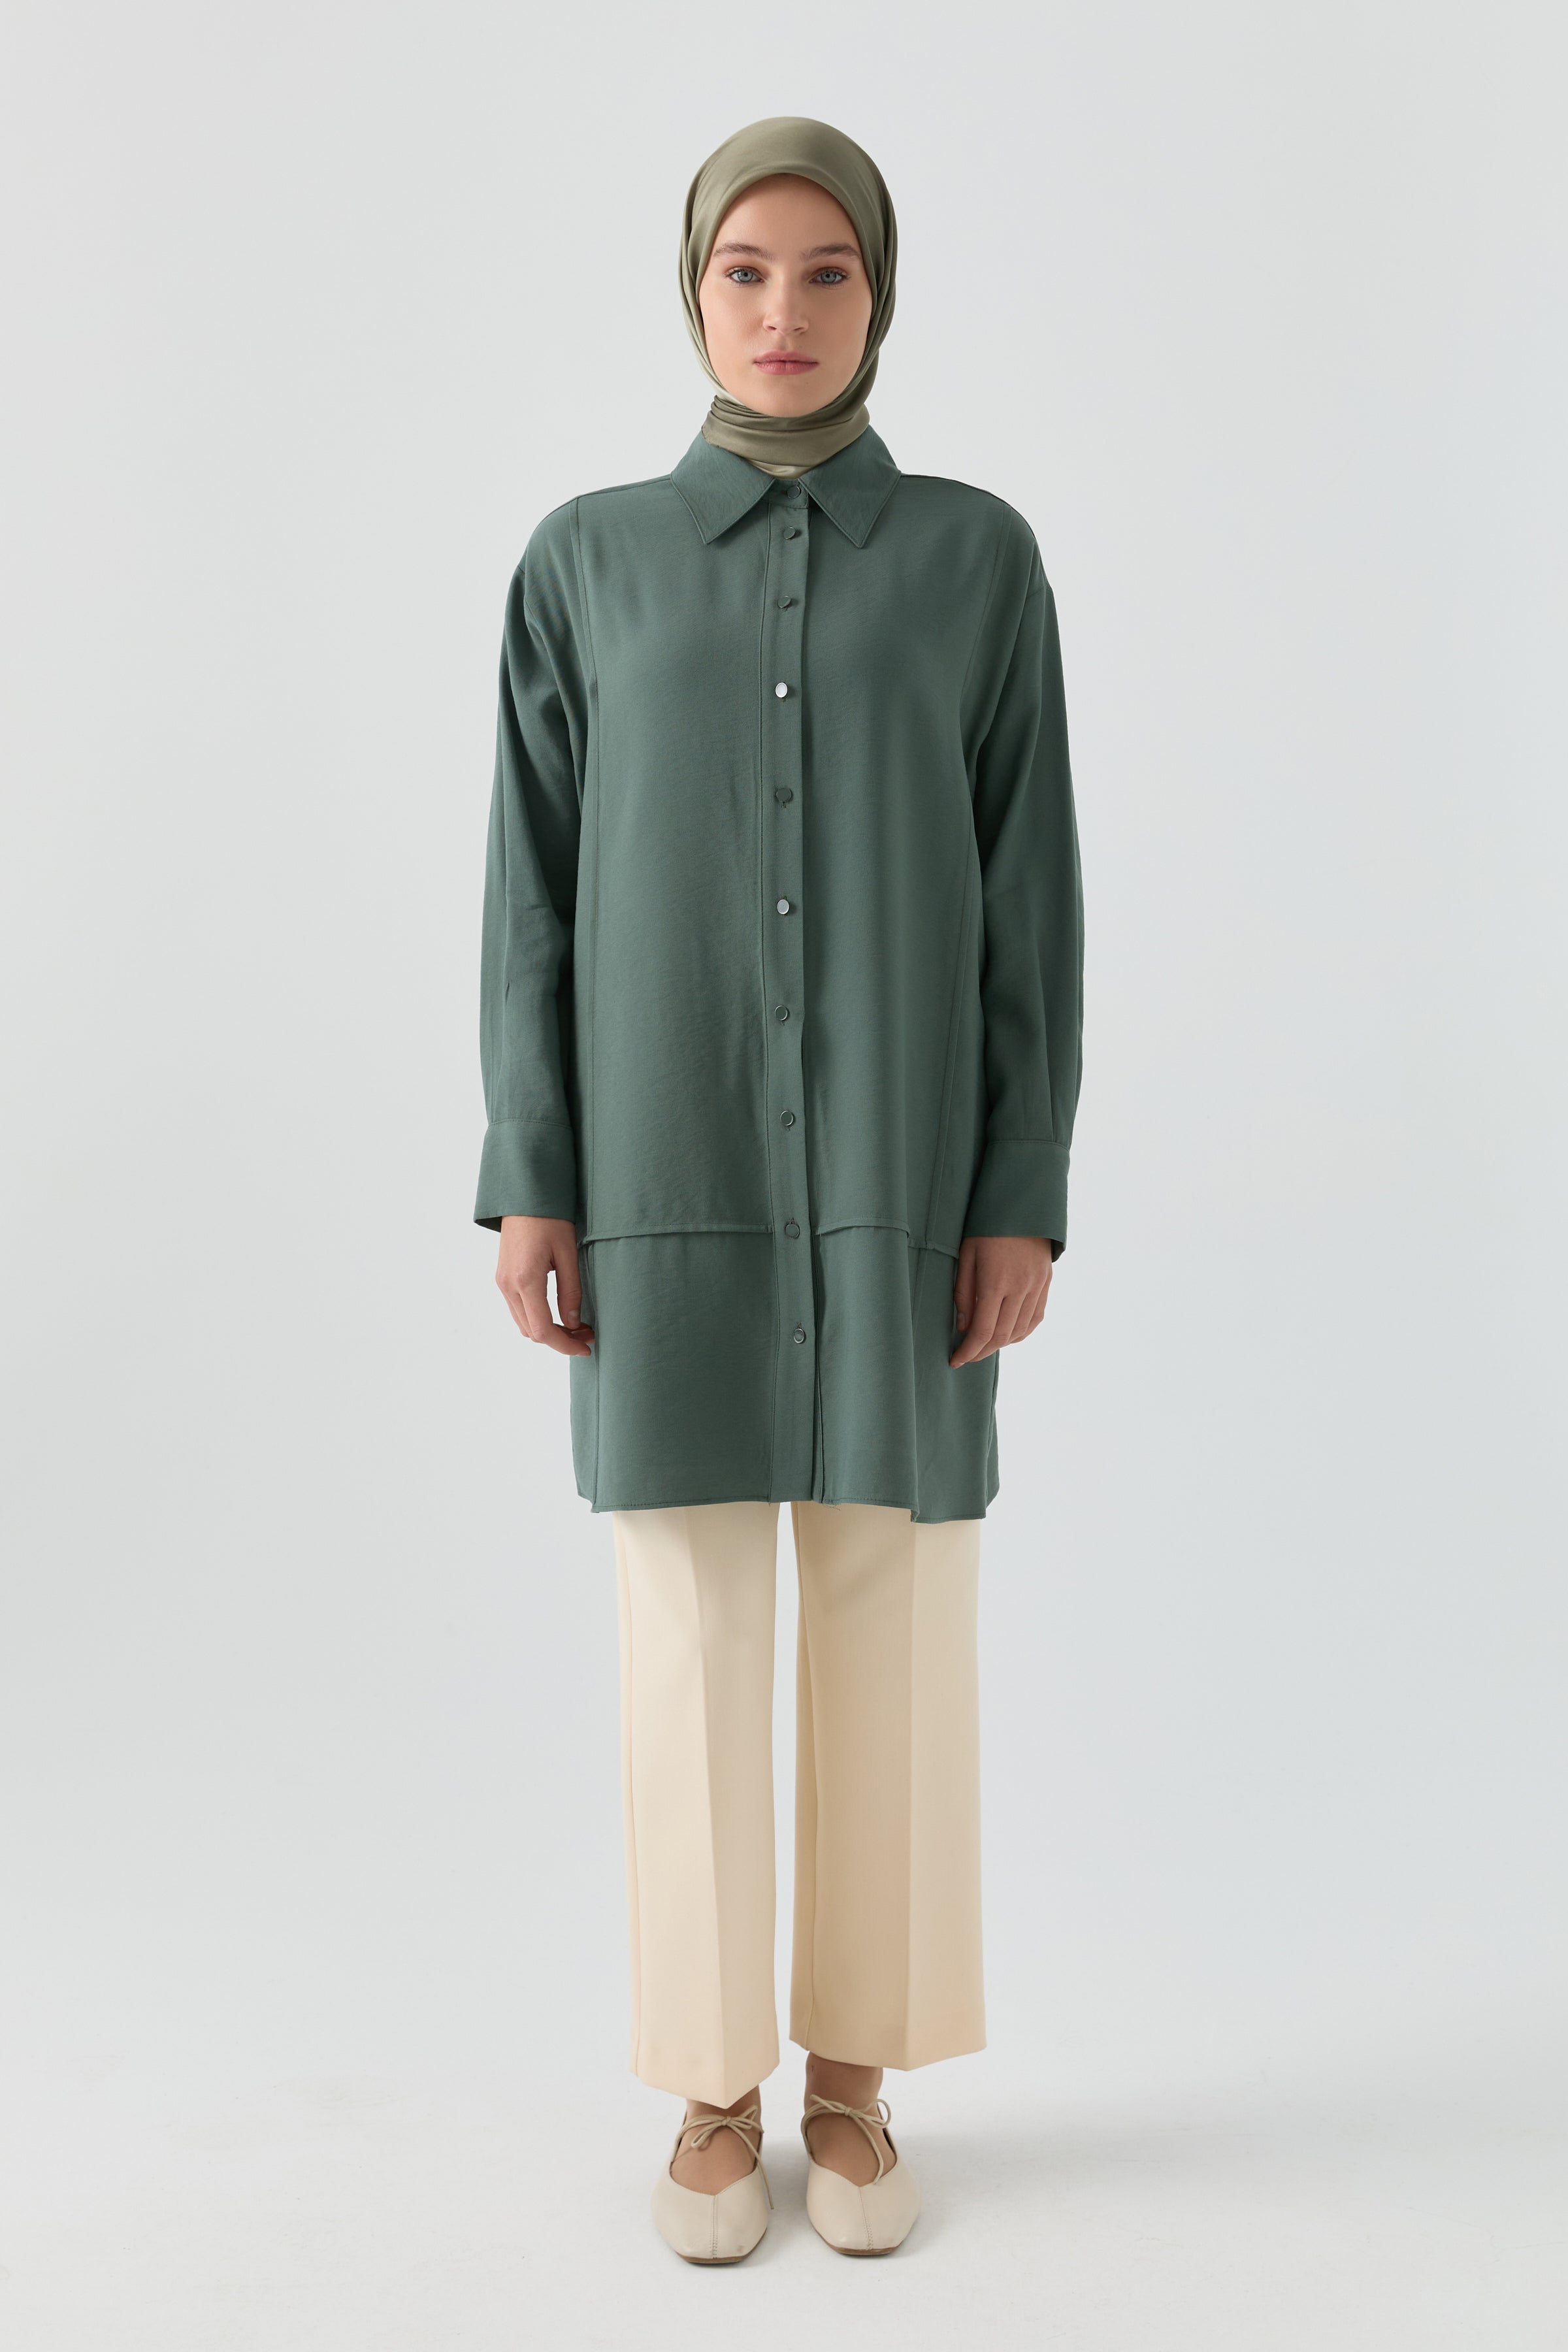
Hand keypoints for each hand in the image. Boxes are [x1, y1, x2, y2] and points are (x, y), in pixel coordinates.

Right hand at [495, 1216, 593, 1356]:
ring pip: (523, 1324)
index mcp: (525, 1280)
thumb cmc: (549, 1218)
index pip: (542, 1330)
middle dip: (560, 1340)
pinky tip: (558, 1312)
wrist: (525, 1195)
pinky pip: (518, 1310)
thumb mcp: (568, 1254)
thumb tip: (573, 1323)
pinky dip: (538, 1319)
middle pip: (531, 1332)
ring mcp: (501, 1282)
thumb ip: (570, 1291)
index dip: (565, 1345)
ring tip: (576, 1324)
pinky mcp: (502, 1278)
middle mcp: (507, 1285)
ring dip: (548, 1331)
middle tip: (587, 1333)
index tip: (586, 1347)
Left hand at [950, 1235, 1052, 1368]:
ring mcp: (1037, 1287)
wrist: (1023, 1204)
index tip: (955, 1360)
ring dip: (1001, 1344)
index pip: (982, 1331)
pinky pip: (1036, 1318)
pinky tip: (1009, 1335)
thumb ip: (964, 1293)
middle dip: (981, 1352)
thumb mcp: (966, 1255)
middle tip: (966, 1355)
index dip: (968, 1351)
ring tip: (984, 1345)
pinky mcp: (1046, 1283)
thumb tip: (963, 1327)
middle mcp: (1020, 1289)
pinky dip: (1021, 1332)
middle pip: (1002, 1337)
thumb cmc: (987, 1227)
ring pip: (1020, 1331)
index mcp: (995, 1282)